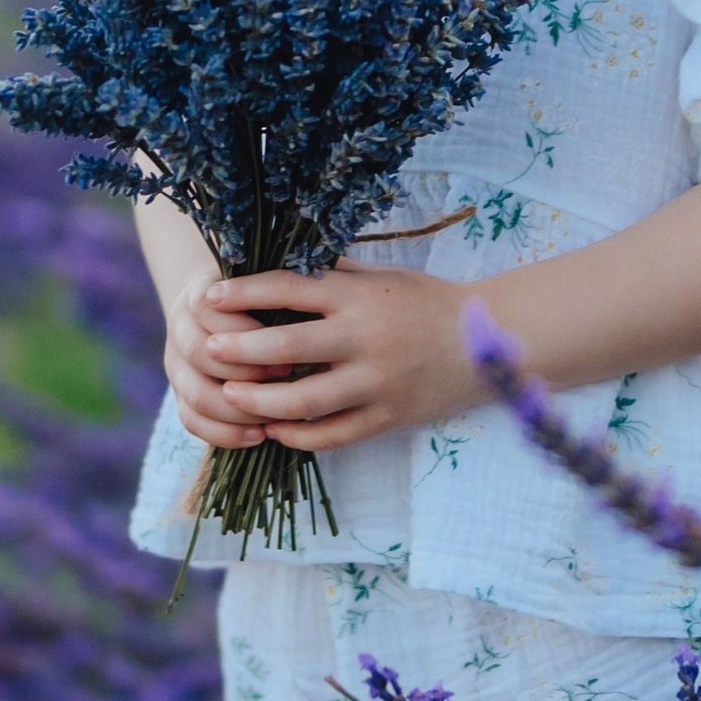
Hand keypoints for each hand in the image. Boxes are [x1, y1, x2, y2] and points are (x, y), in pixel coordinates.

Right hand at [159, 263, 272, 454]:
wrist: (221, 307)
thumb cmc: (264, 290)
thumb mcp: (274, 278)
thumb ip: (289, 282)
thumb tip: (331, 276)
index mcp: (201, 292)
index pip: (210, 307)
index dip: (246, 325)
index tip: (290, 332)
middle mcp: (180, 327)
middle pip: (200, 352)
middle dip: (246, 368)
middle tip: (288, 372)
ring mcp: (176, 364)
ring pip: (196, 395)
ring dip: (238, 408)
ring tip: (277, 412)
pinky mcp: (181, 394)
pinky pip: (192, 421)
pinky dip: (224, 434)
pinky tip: (258, 435)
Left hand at [196, 264, 479, 451]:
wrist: (490, 342)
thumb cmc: (428, 302)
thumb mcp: (383, 276)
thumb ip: (334, 274)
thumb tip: (277, 264)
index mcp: (360, 296)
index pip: (289, 289)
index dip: (244, 292)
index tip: (210, 296)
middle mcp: (365, 338)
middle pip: (286, 345)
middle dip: (240, 348)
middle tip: (209, 349)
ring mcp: (377, 382)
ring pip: (304, 400)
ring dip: (260, 400)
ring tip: (232, 396)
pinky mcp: (389, 417)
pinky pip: (334, 434)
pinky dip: (299, 435)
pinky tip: (274, 430)